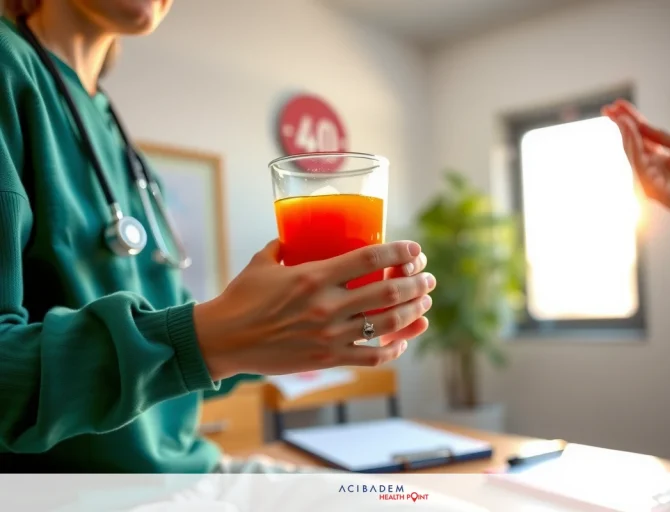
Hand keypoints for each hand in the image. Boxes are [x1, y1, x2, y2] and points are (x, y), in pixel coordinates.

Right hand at [194, 241, 434, 378]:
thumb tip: (295, 235)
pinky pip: (371, 357)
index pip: (369, 258)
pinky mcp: (327, 360)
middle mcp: (327, 306)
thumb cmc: (241, 298)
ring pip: (387, 324)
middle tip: (428, 278)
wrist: (223, 341)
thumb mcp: (263, 263)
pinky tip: (401, 342)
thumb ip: (284, 247)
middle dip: (416, 283)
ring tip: (425, 304)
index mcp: (314, 276)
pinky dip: (392, 350)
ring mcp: (330, 336)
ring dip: (413, 313)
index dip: (399, 251)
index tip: (416, 249)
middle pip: (388, 291)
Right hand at [603, 100, 669, 242]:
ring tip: (620, 117)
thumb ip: (662, 137)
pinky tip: (631, 132)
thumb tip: (641, 124)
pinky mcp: (650, 187)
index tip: (617, 105)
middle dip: (620, 124)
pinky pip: (639, 163)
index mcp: (656, 156)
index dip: (629, 120)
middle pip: (631, 142)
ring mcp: (648, 177)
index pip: (639, 135)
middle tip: (609, 109)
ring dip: (625, 133)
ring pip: (632, 152)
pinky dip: (634, 146)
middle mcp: (649, 166)